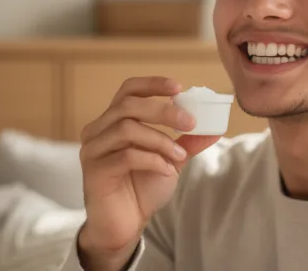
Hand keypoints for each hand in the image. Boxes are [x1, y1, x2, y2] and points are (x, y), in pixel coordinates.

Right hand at [77, 77, 220, 268]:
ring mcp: (93, 149)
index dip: (152, 84)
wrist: (126, 224)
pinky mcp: (94, 171)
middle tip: (190, 122)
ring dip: (160, 140)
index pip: (128, 90)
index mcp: (114, 121)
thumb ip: (187, 143)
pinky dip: (152, 160)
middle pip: (128, 105)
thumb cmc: (143, 188)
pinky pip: (125, 156)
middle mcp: (98, 130)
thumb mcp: (170, 160)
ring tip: (179, 156)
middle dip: (163, 111)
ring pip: (126, 129)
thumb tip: (214, 128)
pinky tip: (166, 170)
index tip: (179, 87)